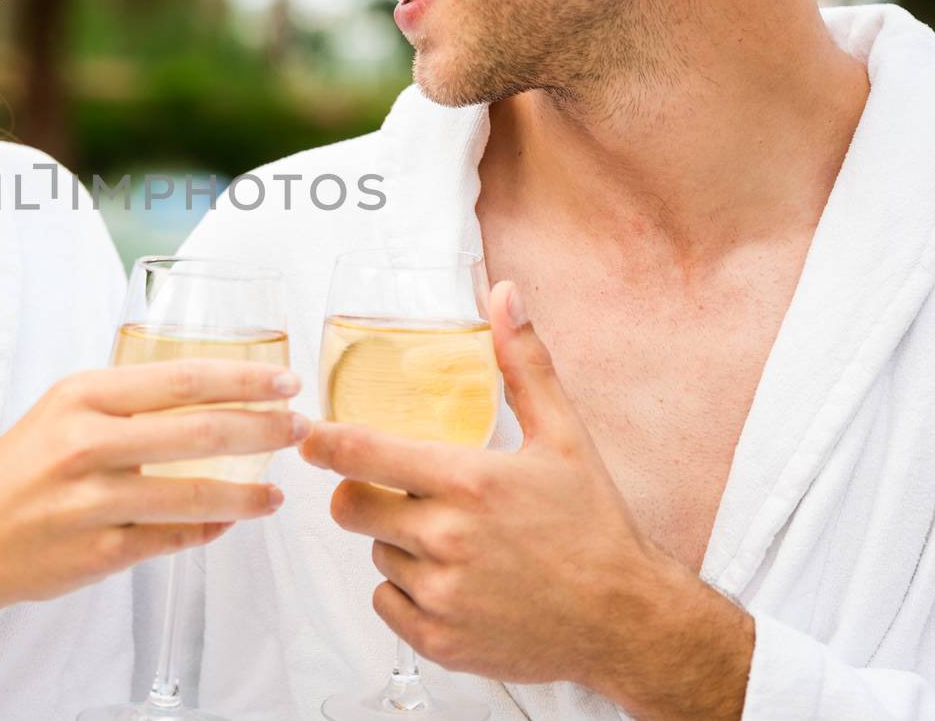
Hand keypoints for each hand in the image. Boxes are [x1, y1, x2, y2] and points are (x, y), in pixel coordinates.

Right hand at [0, 357, 304, 619]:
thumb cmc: (13, 472)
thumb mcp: (57, 413)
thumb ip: (121, 403)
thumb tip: (203, 397)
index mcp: (80, 397)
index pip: (179, 379)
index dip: (241, 379)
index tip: (284, 380)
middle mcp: (86, 444)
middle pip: (198, 432)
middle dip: (261, 429)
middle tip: (298, 427)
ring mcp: (93, 502)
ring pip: (194, 494)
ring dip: (247, 494)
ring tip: (276, 493)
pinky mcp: (98, 553)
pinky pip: (172, 539)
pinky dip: (208, 530)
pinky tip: (230, 522)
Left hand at [301, 281, 752, 719]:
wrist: (627, 621)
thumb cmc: (595, 528)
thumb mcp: (565, 436)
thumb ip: (523, 362)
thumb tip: (505, 294)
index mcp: (468, 481)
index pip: (364, 453)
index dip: (324, 443)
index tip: (307, 436)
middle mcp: (446, 538)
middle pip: (352, 507)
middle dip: (365, 494)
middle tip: (403, 494)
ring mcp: (441, 593)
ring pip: (377, 554)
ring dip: (399, 544)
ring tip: (457, 543)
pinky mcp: (438, 639)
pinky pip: (385, 601)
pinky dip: (408, 591)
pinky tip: (454, 580)